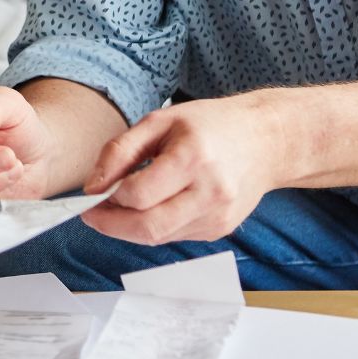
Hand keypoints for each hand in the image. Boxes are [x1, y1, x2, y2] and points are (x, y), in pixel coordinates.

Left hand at [80, 94, 283, 244]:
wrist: (265, 140)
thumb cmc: (212, 125)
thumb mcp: (160, 121)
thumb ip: (120, 151)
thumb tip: (93, 185)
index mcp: (193, 158)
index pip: (138, 194)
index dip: (107, 198)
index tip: (91, 193)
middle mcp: (210, 192)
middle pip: (147, 227)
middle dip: (111, 225)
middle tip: (92, 213)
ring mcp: (218, 216)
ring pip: (159, 237)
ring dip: (130, 228)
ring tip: (119, 207)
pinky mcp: (219, 229)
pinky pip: (174, 236)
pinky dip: (154, 226)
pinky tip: (151, 207)